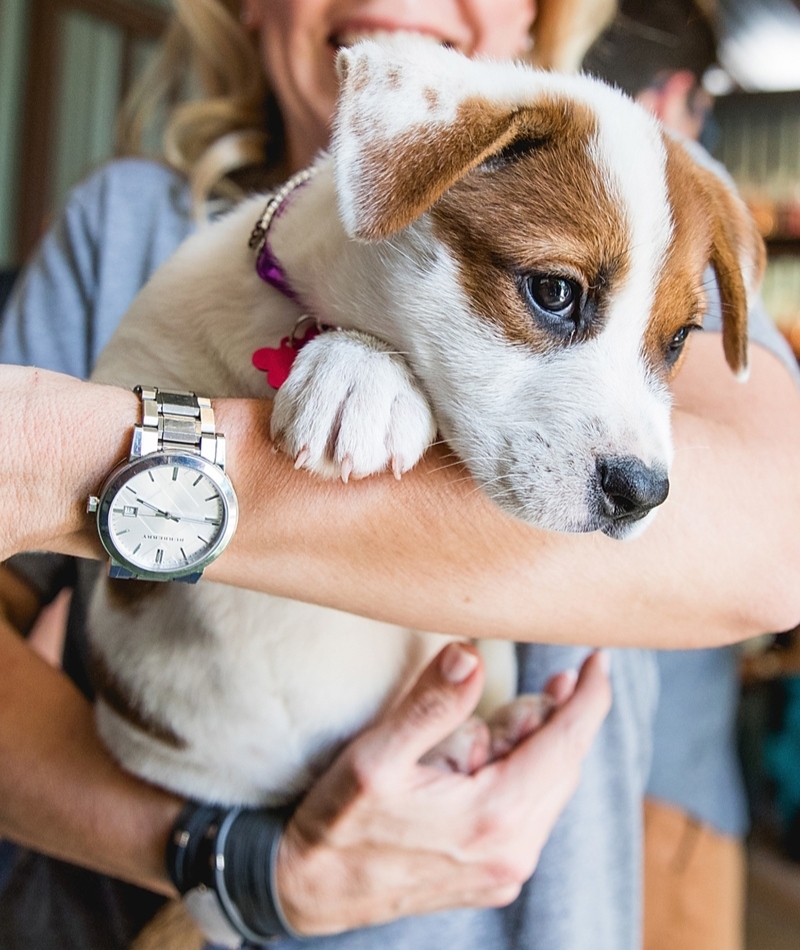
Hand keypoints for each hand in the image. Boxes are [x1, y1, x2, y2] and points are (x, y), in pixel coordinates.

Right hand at [275, 643, 611, 934]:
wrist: (309, 893)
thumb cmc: (338, 823)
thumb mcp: (376, 757)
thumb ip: (430, 705)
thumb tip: (472, 656)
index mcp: (495, 816)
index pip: (567, 742)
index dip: (589, 695)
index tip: (599, 660)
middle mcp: (514, 851)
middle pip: (563, 762)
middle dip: (543, 718)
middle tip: (504, 696)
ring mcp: (506, 870)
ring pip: (547, 785)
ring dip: (523, 748)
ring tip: (468, 741)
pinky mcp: (494, 876)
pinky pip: (528, 810)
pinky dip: (515, 776)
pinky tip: (468, 768)